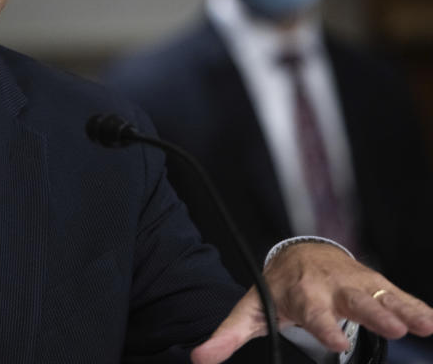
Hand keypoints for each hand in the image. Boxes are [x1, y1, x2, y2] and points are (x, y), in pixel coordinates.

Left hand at [191, 242, 432, 362]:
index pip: (312, 312)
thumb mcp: (251, 309)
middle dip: (372, 314)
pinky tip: (432, 323)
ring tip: (424, 325)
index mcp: (301, 293)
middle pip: (353, 301)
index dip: (322, 326)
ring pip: (381, 295)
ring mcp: (356, 284)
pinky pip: (399, 295)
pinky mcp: (375, 285)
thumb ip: (227, 335)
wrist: (300, 254)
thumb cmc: (277, 288)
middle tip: (393, 328)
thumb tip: (199, 358)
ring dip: (403, 309)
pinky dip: (416, 307)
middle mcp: (332, 287)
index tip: (335, 343)